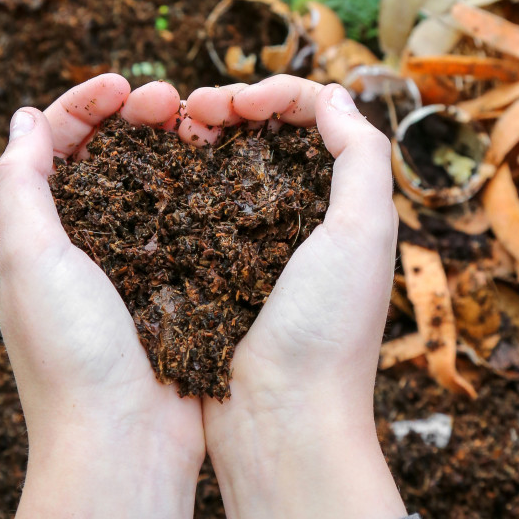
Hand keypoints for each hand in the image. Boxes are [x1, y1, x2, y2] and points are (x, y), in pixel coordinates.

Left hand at [0, 74, 203, 518]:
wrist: (126, 447)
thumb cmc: (72, 357)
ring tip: (203, 123)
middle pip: (109, 158)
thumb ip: (20, 186)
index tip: (126, 85)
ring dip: (172, 145)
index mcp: (39, 237)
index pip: (56, 146)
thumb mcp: (29, 260)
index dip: (86, 105)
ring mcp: (132, 268)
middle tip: (171, 99)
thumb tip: (25, 119)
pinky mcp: (176, 288)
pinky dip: (202, 188)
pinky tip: (225, 172)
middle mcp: (83, 248)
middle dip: (136, 116)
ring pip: (153, 184)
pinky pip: (189, 223)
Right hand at [184, 76, 405, 518]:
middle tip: (190, 111)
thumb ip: (360, 155)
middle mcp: (299, 218)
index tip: (234, 103)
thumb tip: (334, 94)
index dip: (274, 94)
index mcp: (341, 203)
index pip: (312, 116)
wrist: (279, 424)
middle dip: (228, 106)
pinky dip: (177, 179)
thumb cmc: (327, 330)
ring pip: (223, 165)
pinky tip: (156, 173)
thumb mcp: (363, 233)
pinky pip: (193, 208)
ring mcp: (250, 245)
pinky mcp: (210, 271)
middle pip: (262, 134)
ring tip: (169, 132)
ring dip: (197, 137)